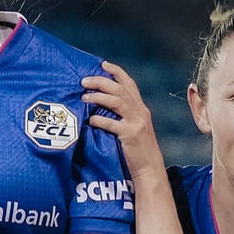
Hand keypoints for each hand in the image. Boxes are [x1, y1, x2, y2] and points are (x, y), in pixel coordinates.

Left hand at [83, 63, 165, 180]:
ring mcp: (136, 123)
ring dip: (98, 97)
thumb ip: (123, 115)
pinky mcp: (130, 135)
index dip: (116, 72)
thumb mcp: (134, 127)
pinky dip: (99, 120)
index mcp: (140, 108)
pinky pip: (111, 124)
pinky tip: (90, 121)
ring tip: (84, 97)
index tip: (103, 64)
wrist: (149, 169)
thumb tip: (101, 104)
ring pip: (117, 101)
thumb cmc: (137, 150)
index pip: (129, 83)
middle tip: (84, 81)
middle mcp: (140, 112)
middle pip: (120, 89)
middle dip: (101, 81)